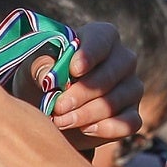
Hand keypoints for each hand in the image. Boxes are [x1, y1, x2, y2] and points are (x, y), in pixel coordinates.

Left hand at [29, 20, 143, 143]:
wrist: (50, 112)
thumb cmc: (43, 80)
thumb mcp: (33, 70)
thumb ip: (40, 67)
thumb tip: (50, 76)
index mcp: (101, 37)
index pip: (102, 40)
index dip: (89, 55)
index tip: (74, 70)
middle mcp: (123, 60)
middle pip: (110, 75)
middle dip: (81, 94)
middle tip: (57, 107)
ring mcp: (131, 88)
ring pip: (115, 101)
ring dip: (86, 114)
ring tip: (60, 121)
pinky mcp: (132, 115)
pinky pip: (128, 123)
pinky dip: (105, 128)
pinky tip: (84, 129)